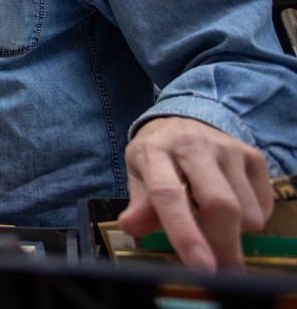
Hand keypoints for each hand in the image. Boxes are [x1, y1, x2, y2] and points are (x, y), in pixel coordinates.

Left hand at [118, 117, 272, 270]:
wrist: (182, 124)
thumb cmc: (157, 158)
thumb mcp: (138, 176)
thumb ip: (140, 205)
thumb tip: (131, 227)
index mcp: (154, 151)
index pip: (168, 194)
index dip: (184, 233)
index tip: (201, 267)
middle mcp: (193, 145)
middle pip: (220, 205)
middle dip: (223, 246)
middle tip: (220, 271)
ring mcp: (227, 148)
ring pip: (246, 212)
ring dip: (235, 233)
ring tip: (213, 222)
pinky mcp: (252, 155)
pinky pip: (263, 206)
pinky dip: (250, 221)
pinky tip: (232, 207)